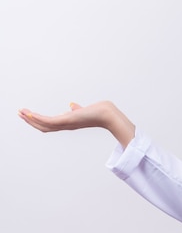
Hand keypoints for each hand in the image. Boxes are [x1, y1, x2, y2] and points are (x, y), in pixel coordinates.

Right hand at [18, 101, 134, 146]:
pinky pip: (48, 121)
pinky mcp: (67, 120)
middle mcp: (66, 126)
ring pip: (43, 125)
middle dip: (31, 121)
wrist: (110, 116)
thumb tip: (72, 105)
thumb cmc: (101, 112)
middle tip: (20, 114)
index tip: (30, 115)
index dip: (39, 121)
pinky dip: (37, 118)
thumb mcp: (85, 110)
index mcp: (69, 123)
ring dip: (30, 119)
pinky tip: (29, 113)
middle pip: (44, 127)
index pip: (51, 125)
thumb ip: (77, 109)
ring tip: (20, 112)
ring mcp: (66, 124)